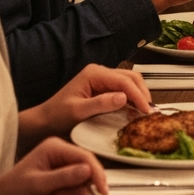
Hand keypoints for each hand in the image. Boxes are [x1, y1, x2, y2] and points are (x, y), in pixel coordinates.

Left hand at [0, 138, 107, 194]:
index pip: (85, 156)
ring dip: (72, 192)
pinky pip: (77, 184)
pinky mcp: (63, 173)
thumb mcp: (39, 185)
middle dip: (78, 186)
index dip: (96, 173)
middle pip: (87, 167)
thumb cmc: (14, 192)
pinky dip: (69, 194)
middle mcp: (62, 151)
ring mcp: (63, 162)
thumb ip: (65, 177)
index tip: (103, 190)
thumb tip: (90, 170)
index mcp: (55, 147)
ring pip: (84, 178)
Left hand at [22, 65, 150, 147]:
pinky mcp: (103, 88)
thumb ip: (100, 103)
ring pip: (130, 82)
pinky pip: (124, 89)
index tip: (146, 110)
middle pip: (131, 78)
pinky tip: (135, 109)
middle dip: (142, 93)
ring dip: (139, 95)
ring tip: (145, 111)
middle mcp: (100, 72)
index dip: (138, 95)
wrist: (43, 122)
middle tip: (149, 111)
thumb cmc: (57, 117)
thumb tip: (124, 97)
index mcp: (94, 74)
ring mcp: (102, 79)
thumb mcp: (78, 112)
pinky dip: (133, 98)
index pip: (124, 81)